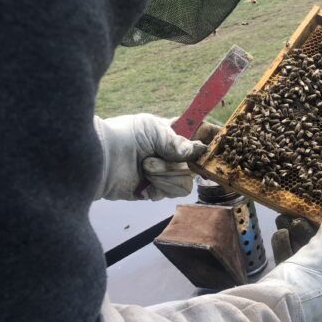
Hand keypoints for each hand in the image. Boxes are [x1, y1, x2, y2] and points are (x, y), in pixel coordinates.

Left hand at [94, 115, 218, 200]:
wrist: (101, 160)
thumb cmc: (124, 136)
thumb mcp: (153, 129)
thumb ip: (178, 140)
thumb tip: (197, 151)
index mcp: (173, 133)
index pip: (201, 134)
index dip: (212, 137)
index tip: (220, 138)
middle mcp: (173, 153)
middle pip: (197, 162)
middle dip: (178, 160)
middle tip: (165, 155)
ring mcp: (166, 173)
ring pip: (187, 179)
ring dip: (166, 173)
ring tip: (146, 167)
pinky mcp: (158, 190)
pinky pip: (174, 191)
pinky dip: (160, 186)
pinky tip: (145, 182)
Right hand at [263, 213, 321, 321]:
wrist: (271, 310)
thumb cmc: (307, 279)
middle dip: (315, 235)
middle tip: (304, 217)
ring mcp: (311, 297)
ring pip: (307, 262)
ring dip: (297, 239)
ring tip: (286, 219)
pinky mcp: (291, 297)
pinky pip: (293, 271)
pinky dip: (286, 252)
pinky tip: (279, 234)